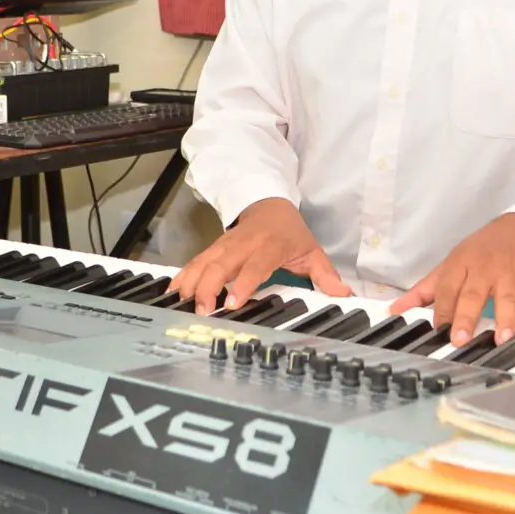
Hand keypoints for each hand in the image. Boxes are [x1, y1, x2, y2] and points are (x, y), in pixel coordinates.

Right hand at [167, 197, 350, 314]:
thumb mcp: (311, 250)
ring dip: (191, 282)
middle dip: (209, 287)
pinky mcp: (213, 248)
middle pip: (221, 264)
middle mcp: (243, 244)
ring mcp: (225, 245)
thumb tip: (343, 294)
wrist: (268, 203)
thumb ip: (324, 274)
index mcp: (269, 246)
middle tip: (202, 311)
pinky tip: (171, 292)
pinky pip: (195, 261)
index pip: (255, 265)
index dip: (243, 283)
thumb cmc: (289, 232)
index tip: (231, 303)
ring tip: (182, 305)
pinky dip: (183, 275)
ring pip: (204, 261)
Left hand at [391, 213, 514, 346]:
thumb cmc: (480, 251)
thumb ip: (424, 291)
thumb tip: (394, 310)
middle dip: (467, 316)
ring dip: (506, 317)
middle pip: (473, 293)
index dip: (441, 309)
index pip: (447, 289)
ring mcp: (510, 275)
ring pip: (508, 297)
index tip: (437, 331)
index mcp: (460, 265)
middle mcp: (484, 270)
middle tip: (461, 338)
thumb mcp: (450, 265)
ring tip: (503, 338)